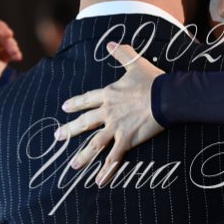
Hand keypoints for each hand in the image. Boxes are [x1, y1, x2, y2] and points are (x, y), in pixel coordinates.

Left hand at [53, 43, 164, 184]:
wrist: (165, 96)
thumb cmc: (152, 80)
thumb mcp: (136, 63)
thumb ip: (122, 52)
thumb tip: (111, 43)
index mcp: (109, 94)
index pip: (87, 100)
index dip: (76, 103)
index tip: (65, 107)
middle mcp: (108, 112)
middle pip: (85, 123)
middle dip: (69, 130)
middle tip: (57, 136)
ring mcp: (116, 127)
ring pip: (95, 144)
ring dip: (83, 156)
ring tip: (73, 165)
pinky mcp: (127, 140)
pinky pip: (114, 158)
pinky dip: (107, 171)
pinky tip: (99, 181)